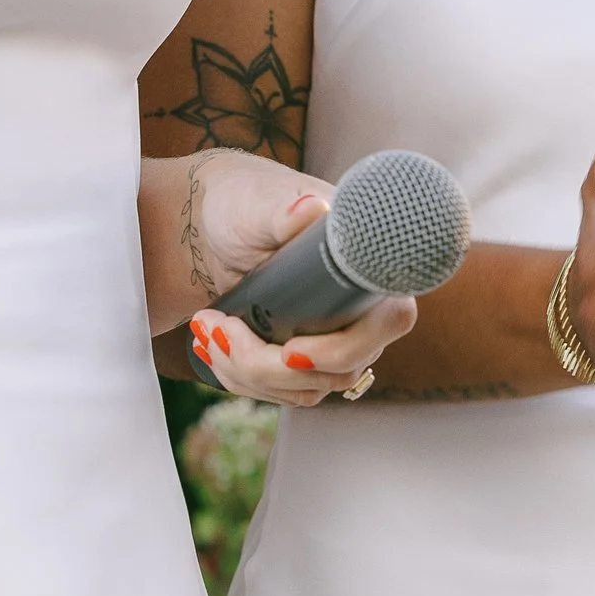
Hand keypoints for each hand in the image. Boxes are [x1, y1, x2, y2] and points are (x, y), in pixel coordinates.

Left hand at [177, 152, 415, 408]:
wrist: (221, 227)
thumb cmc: (249, 204)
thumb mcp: (260, 205)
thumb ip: (285, 208)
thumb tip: (312, 208)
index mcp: (371, 269)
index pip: (388, 323)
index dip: (342, 348)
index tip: (289, 349)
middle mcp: (366, 313)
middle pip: (340, 369)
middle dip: (267, 363)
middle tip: (218, 329)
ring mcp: (340, 343)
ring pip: (306, 388)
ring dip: (247, 372)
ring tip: (206, 329)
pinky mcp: (309, 363)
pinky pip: (284, 391)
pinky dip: (241, 378)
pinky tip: (211, 348)